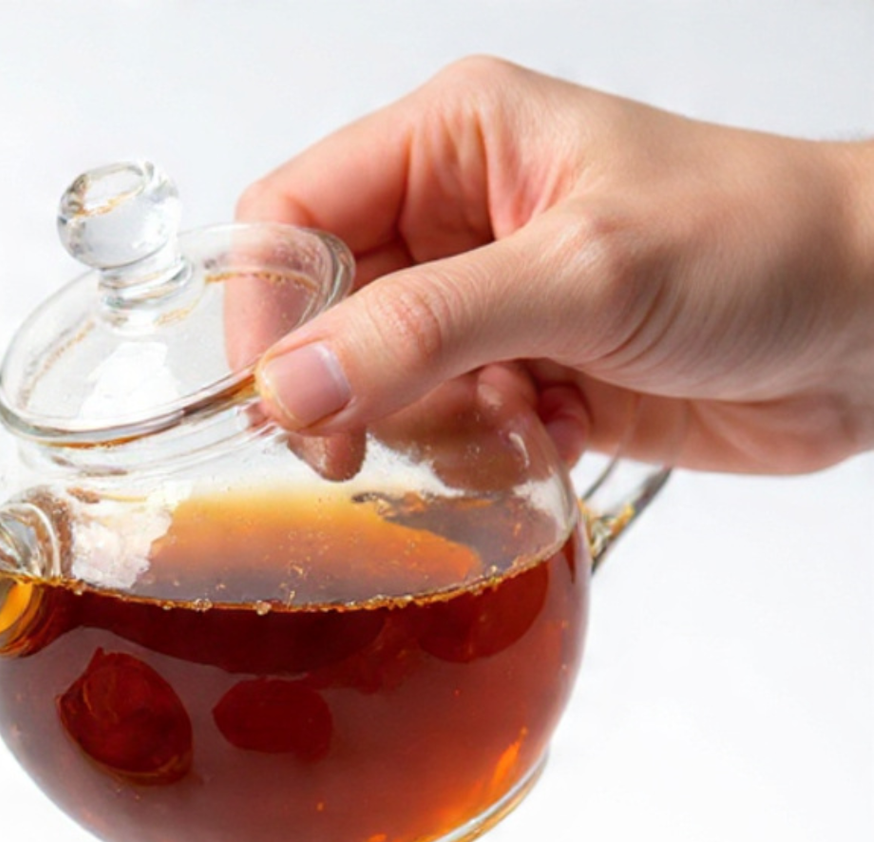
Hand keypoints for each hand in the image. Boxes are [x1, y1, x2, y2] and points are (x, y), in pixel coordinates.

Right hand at [237, 58, 873, 474]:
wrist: (871, 323)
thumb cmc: (760, 244)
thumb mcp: (582, 274)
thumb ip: (425, 329)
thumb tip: (290, 384)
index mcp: (454, 142)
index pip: (289, 217)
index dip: (268, 313)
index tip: (285, 403)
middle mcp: (455, 220)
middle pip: (320, 319)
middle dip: (346, 392)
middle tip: (370, 449)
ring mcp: (485, 306)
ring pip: (372, 391)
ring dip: (422, 433)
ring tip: (508, 424)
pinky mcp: (518, 379)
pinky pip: (437, 439)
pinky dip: (474, 460)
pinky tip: (550, 438)